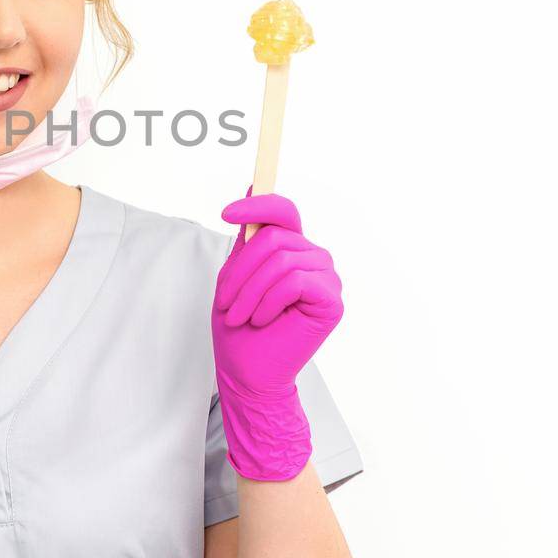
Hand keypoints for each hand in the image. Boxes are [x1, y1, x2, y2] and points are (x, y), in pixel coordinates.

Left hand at [211, 185, 344, 480]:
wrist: (248, 372)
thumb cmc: (240, 327)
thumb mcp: (235, 273)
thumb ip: (248, 235)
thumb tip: (253, 185)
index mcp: (292, 248)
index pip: (283, 210)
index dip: (257, 203)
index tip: (225, 213)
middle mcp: (314, 258)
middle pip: (274, 237)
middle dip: (241, 271)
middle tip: (227, 303)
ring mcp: (326, 278)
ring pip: (281, 259)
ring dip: (250, 291)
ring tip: (241, 316)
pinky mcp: (332, 300)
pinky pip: (294, 281)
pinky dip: (269, 301)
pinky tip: (264, 319)